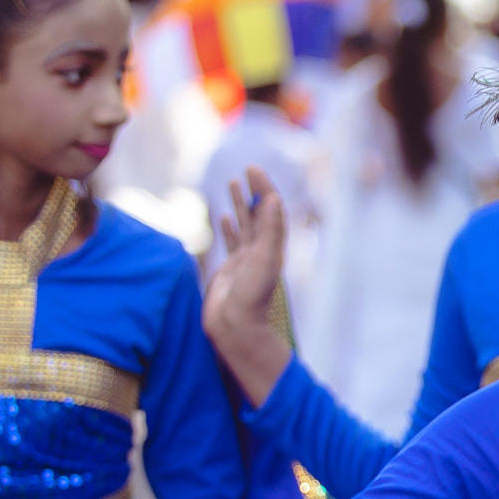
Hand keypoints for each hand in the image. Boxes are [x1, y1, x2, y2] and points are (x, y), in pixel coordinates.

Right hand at [203, 167, 292, 407]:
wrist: (236, 328)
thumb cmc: (251, 298)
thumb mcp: (264, 261)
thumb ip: (270, 231)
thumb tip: (274, 198)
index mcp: (272, 247)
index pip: (270, 210)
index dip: (264, 188)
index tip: (254, 169)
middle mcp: (261, 251)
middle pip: (259, 214)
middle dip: (254, 191)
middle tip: (246, 169)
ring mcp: (246, 260)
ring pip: (244, 225)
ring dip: (241, 204)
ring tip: (233, 183)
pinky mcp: (231, 270)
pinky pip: (232, 242)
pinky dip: (229, 227)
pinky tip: (224, 216)